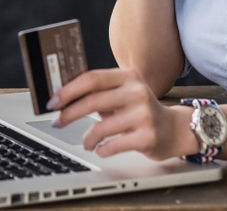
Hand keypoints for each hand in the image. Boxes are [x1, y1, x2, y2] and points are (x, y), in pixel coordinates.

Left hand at [46, 68, 196, 160]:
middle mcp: (137, 92)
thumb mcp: (123, 94)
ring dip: (87, 137)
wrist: (174, 130)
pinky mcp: (147, 136)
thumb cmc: (141, 111)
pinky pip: (114, 145)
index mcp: (128, 77)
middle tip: (57, 122)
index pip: (92, 78)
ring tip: (86, 142)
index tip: (53, 101)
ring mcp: (143, 114)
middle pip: (93, 100)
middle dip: (69, 113)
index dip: (69, 90)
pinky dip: (102, 149)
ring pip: (101, 127)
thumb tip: (63, 98)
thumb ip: (99, 92)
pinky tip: (101, 149)